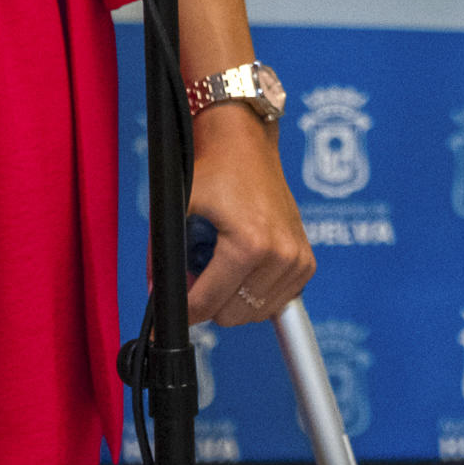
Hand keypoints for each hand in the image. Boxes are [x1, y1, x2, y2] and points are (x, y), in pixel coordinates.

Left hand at [185, 103, 313, 326]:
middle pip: (231, 314)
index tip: (166, 320)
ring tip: (220, 262)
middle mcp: (280, 256)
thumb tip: (157, 295)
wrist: (244, 144)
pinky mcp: (306, 263)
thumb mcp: (178, 206)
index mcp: (249, 245)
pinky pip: (275, 301)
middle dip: (208, 301)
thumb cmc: (212, 170)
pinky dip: (254, 294)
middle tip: (196, 272)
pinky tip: (242, 267)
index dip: (181, 312)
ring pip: (254, 313)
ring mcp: (297, 261)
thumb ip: (163, 253)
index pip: (208, 302)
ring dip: (232, 299)